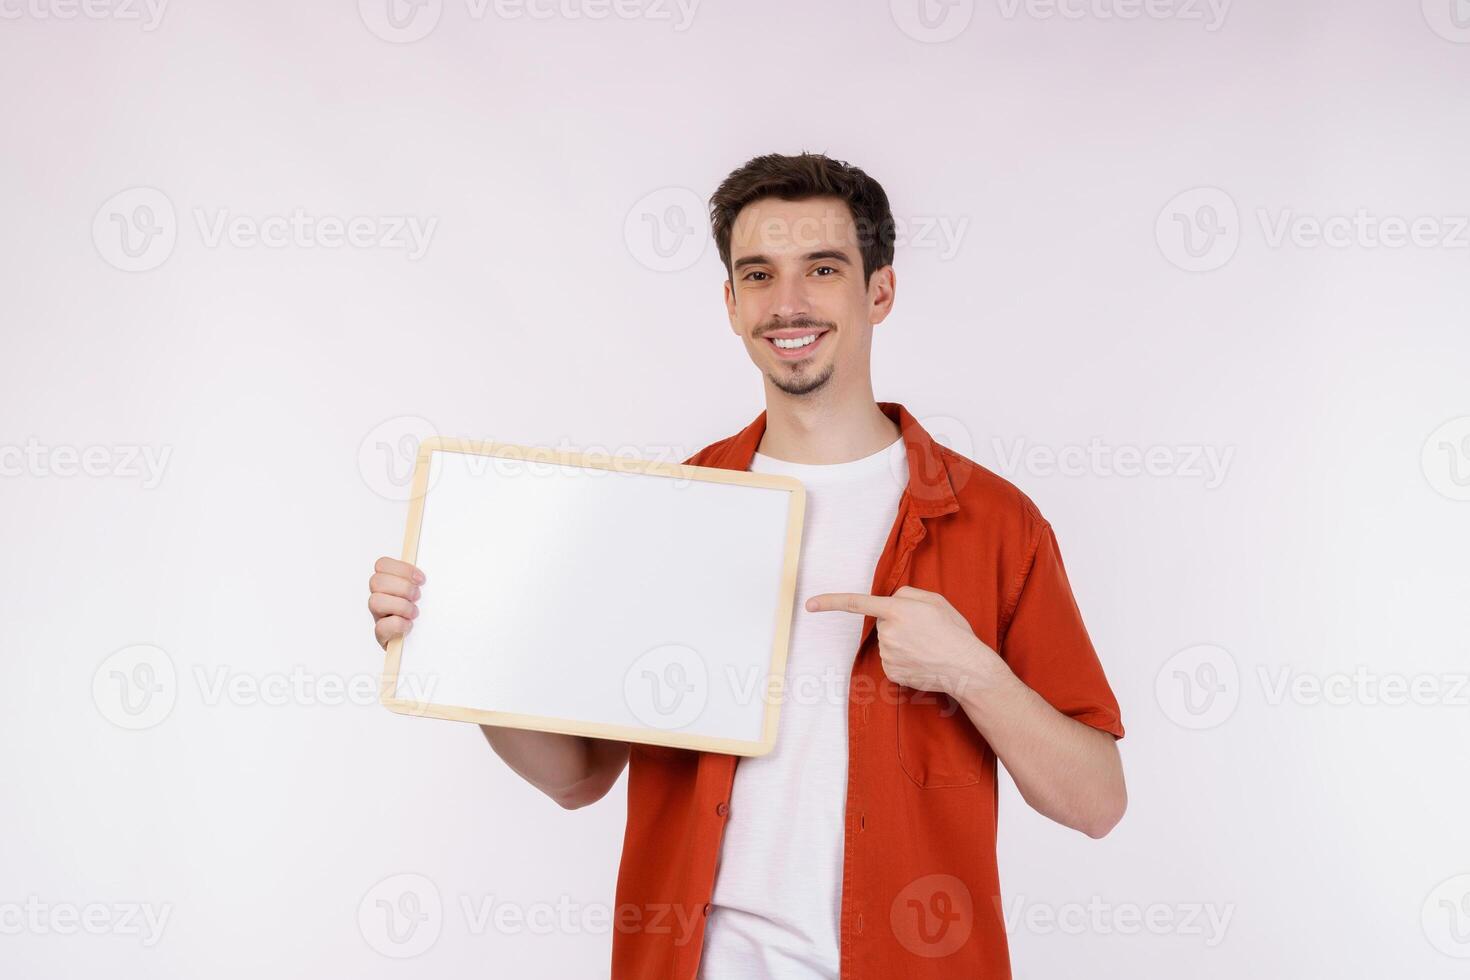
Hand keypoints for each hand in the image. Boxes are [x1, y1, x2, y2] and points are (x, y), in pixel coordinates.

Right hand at [368, 557, 424, 650]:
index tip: (421, 579)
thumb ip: (422, 581)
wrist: (426, 642)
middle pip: (376, 581)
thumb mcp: (427, 594)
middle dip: (402, 587)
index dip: (402, 569)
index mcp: (389, 584)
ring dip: (400, 606)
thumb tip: (428, 572)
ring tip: (415, 613)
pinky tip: (409, 625)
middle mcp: (380, 598)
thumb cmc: (426, 615)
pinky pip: (381, 627)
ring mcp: (379, 617)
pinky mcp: (382, 636)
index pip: (382, 564)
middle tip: (418, 596)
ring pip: (375, 601)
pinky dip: (398, 624)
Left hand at [804, 585, 1002, 695]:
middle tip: (925, 630)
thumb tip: (891, 601)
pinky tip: (923, 660)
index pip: (857, 603)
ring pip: (888, 642)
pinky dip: (905, 658)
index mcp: (897, 611)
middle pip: (883, 623)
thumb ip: (907, 594)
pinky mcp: (891, 672)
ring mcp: (887, 655)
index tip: (810, 604)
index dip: (831, 602)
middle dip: (898, 623)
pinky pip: (892, 659)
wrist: (966, 668)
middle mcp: (887, 633)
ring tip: (928, 646)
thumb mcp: (935, 600)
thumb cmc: (954, 632)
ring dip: (903, 641)